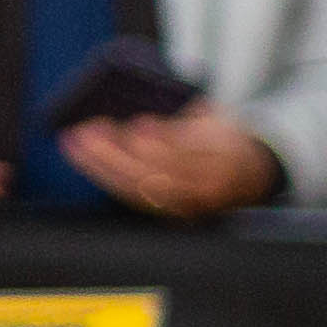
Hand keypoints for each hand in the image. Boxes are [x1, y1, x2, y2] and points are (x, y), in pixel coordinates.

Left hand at [57, 95, 283, 221]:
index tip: (139, 123)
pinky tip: (87, 161)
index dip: (162, 142)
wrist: (251, 176)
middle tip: (89, 130)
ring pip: (138, 188)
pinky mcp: (169, 211)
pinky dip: (106, 178)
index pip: (189, 155)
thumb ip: (185, 118)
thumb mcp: (219, 119)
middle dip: (117, 153)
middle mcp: (204, 189)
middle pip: (154, 175)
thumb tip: (143, 115)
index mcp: (223, 161)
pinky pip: (133, 197)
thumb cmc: (228, 140)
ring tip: (75, 142)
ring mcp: (186, 204)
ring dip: (101, 165)